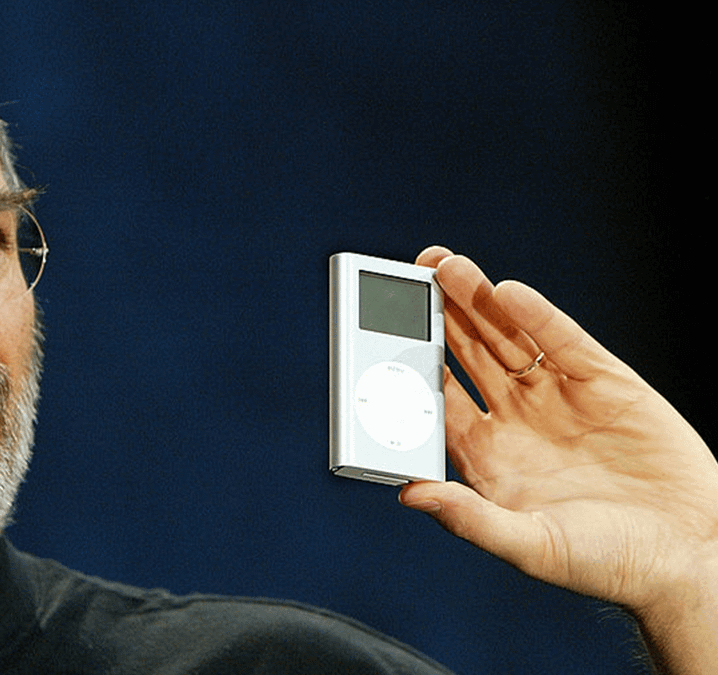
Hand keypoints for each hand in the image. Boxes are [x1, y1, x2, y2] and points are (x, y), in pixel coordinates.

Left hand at [399, 247, 717, 673]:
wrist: (692, 556)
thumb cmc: (608, 563)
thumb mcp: (530, 547)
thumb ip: (469, 519)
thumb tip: (409, 494)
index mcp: (487, 455)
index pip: (436, 400)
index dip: (408, 369)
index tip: (376, 341)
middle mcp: (516, 418)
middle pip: (466, 356)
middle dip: (437, 317)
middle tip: (406, 279)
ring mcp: (558, 396)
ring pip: (508, 338)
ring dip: (476, 302)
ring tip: (443, 266)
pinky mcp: (603, 380)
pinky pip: (561, 340)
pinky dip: (535, 315)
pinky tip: (506, 293)